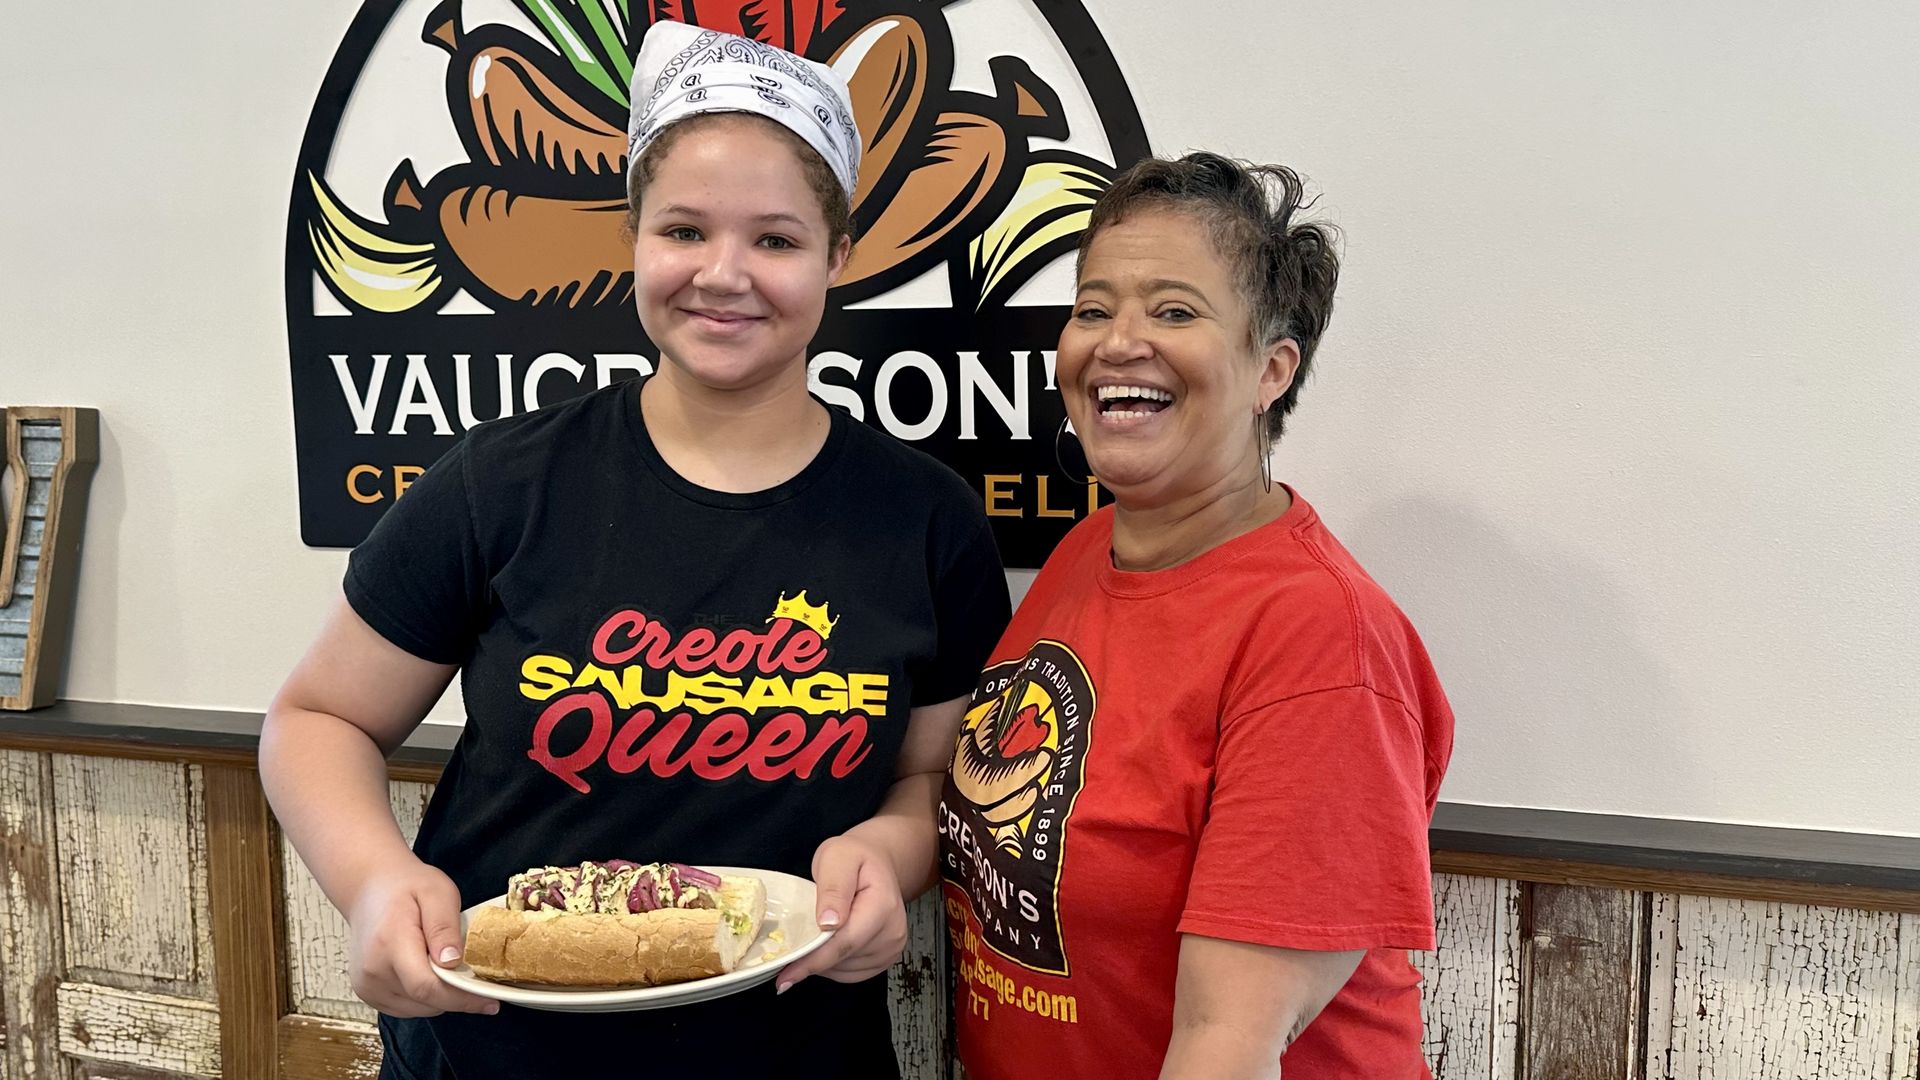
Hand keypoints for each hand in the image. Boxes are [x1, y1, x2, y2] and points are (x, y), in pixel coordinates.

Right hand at [345, 858, 499, 1016]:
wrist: (369, 889)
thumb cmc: (405, 887)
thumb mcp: (436, 892)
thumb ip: (444, 927)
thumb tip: (452, 961)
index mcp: (390, 944)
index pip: (426, 987)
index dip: (461, 999)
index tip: (489, 1002)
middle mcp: (372, 971)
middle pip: (424, 1001)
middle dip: (456, 996)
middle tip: (475, 976)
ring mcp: (367, 986)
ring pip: (418, 1009)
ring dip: (441, 997)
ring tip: (446, 966)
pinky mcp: (368, 993)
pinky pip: (406, 1007)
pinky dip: (424, 998)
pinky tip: (430, 973)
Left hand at [776, 834, 907, 992]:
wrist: (876, 861)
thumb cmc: (854, 857)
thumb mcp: (836, 858)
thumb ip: (833, 888)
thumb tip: (828, 923)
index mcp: (882, 905)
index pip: (845, 942)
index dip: (813, 960)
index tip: (784, 975)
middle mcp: (892, 931)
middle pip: (843, 959)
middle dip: (811, 960)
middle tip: (786, 952)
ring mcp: (891, 948)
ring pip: (844, 971)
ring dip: (822, 963)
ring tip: (812, 937)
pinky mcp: (885, 958)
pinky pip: (851, 974)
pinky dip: (832, 966)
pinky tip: (825, 946)